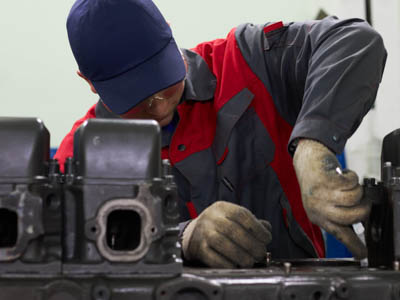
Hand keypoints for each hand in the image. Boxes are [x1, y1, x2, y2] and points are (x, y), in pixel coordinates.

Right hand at [181, 201, 271, 267]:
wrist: (193, 233)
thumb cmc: (219, 226)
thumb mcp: (232, 217)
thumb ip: (251, 222)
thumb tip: (267, 229)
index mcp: (222, 208)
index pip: (241, 214)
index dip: (257, 228)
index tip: (267, 239)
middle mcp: (212, 218)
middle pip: (233, 230)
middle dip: (251, 244)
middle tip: (260, 253)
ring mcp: (204, 233)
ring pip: (223, 244)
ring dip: (241, 256)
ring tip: (250, 262)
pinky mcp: (199, 249)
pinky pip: (214, 258)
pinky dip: (228, 264)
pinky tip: (236, 266)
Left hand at [293, 139, 370, 258]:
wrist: (307, 160)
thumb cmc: (318, 182)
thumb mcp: (323, 203)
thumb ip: (339, 215)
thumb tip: (359, 226)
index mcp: (318, 217)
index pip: (338, 235)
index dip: (353, 245)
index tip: (363, 254)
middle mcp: (318, 208)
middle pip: (351, 216)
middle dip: (364, 208)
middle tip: (364, 200)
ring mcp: (320, 194)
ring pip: (353, 198)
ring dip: (358, 190)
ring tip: (350, 185)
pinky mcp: (325, 179)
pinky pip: (350, 183)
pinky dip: (353, 177)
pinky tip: (344, 174)